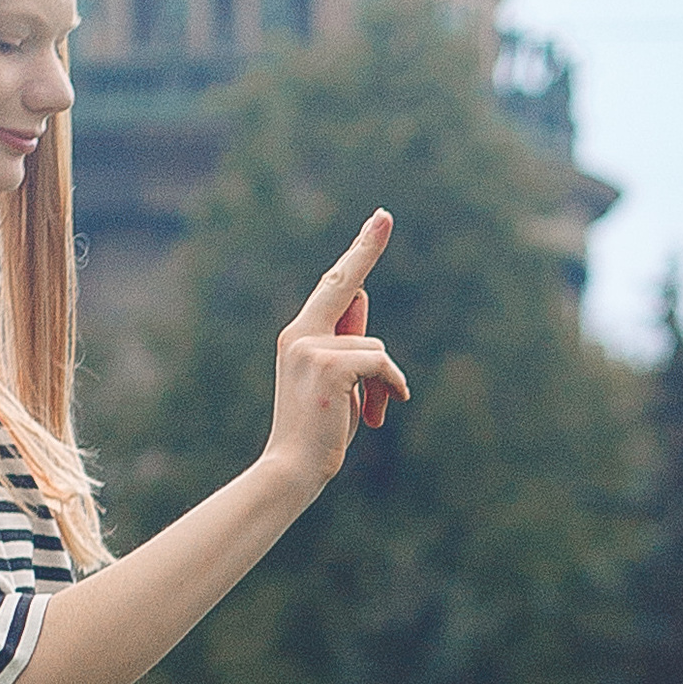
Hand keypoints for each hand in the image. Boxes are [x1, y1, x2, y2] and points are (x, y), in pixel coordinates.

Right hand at [265, 211, 408, 495]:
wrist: (292, 469)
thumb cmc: (319, 434)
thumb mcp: (340, 385)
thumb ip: (350, 346)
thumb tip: (364, 307)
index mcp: (299, 337)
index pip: (333, 286)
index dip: (358, 254)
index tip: (378, 221)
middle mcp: (300, 334)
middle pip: (346, 284)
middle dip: (367, 247)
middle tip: (384, 214)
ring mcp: (311, 347)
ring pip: (376, 346)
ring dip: (385, 381)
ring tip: (371, 414)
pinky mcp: (329, 365)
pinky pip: (380, 363)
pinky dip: (390, 388)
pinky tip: (375, 417)